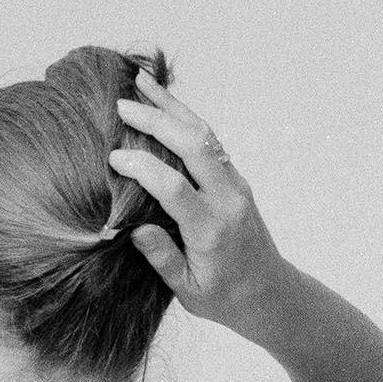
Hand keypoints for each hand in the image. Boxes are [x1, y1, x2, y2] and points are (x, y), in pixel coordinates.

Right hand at [109, 72, 282, 330]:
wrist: (269, 291)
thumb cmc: (224, 298)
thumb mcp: (189, 291)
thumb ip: (163, 259)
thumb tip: (134, 230)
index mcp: (211, 229)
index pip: (174, 188)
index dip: (143, 169)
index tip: (113, 159)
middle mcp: (227, 198)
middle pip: (194, 146)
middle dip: (157, 121)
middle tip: (121, 106)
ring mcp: (234, 183)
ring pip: (205, 134)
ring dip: (173, 107)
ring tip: (142, 83)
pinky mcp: (235, 177)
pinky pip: (210, 140)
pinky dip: (185, 118)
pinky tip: (164, 104)